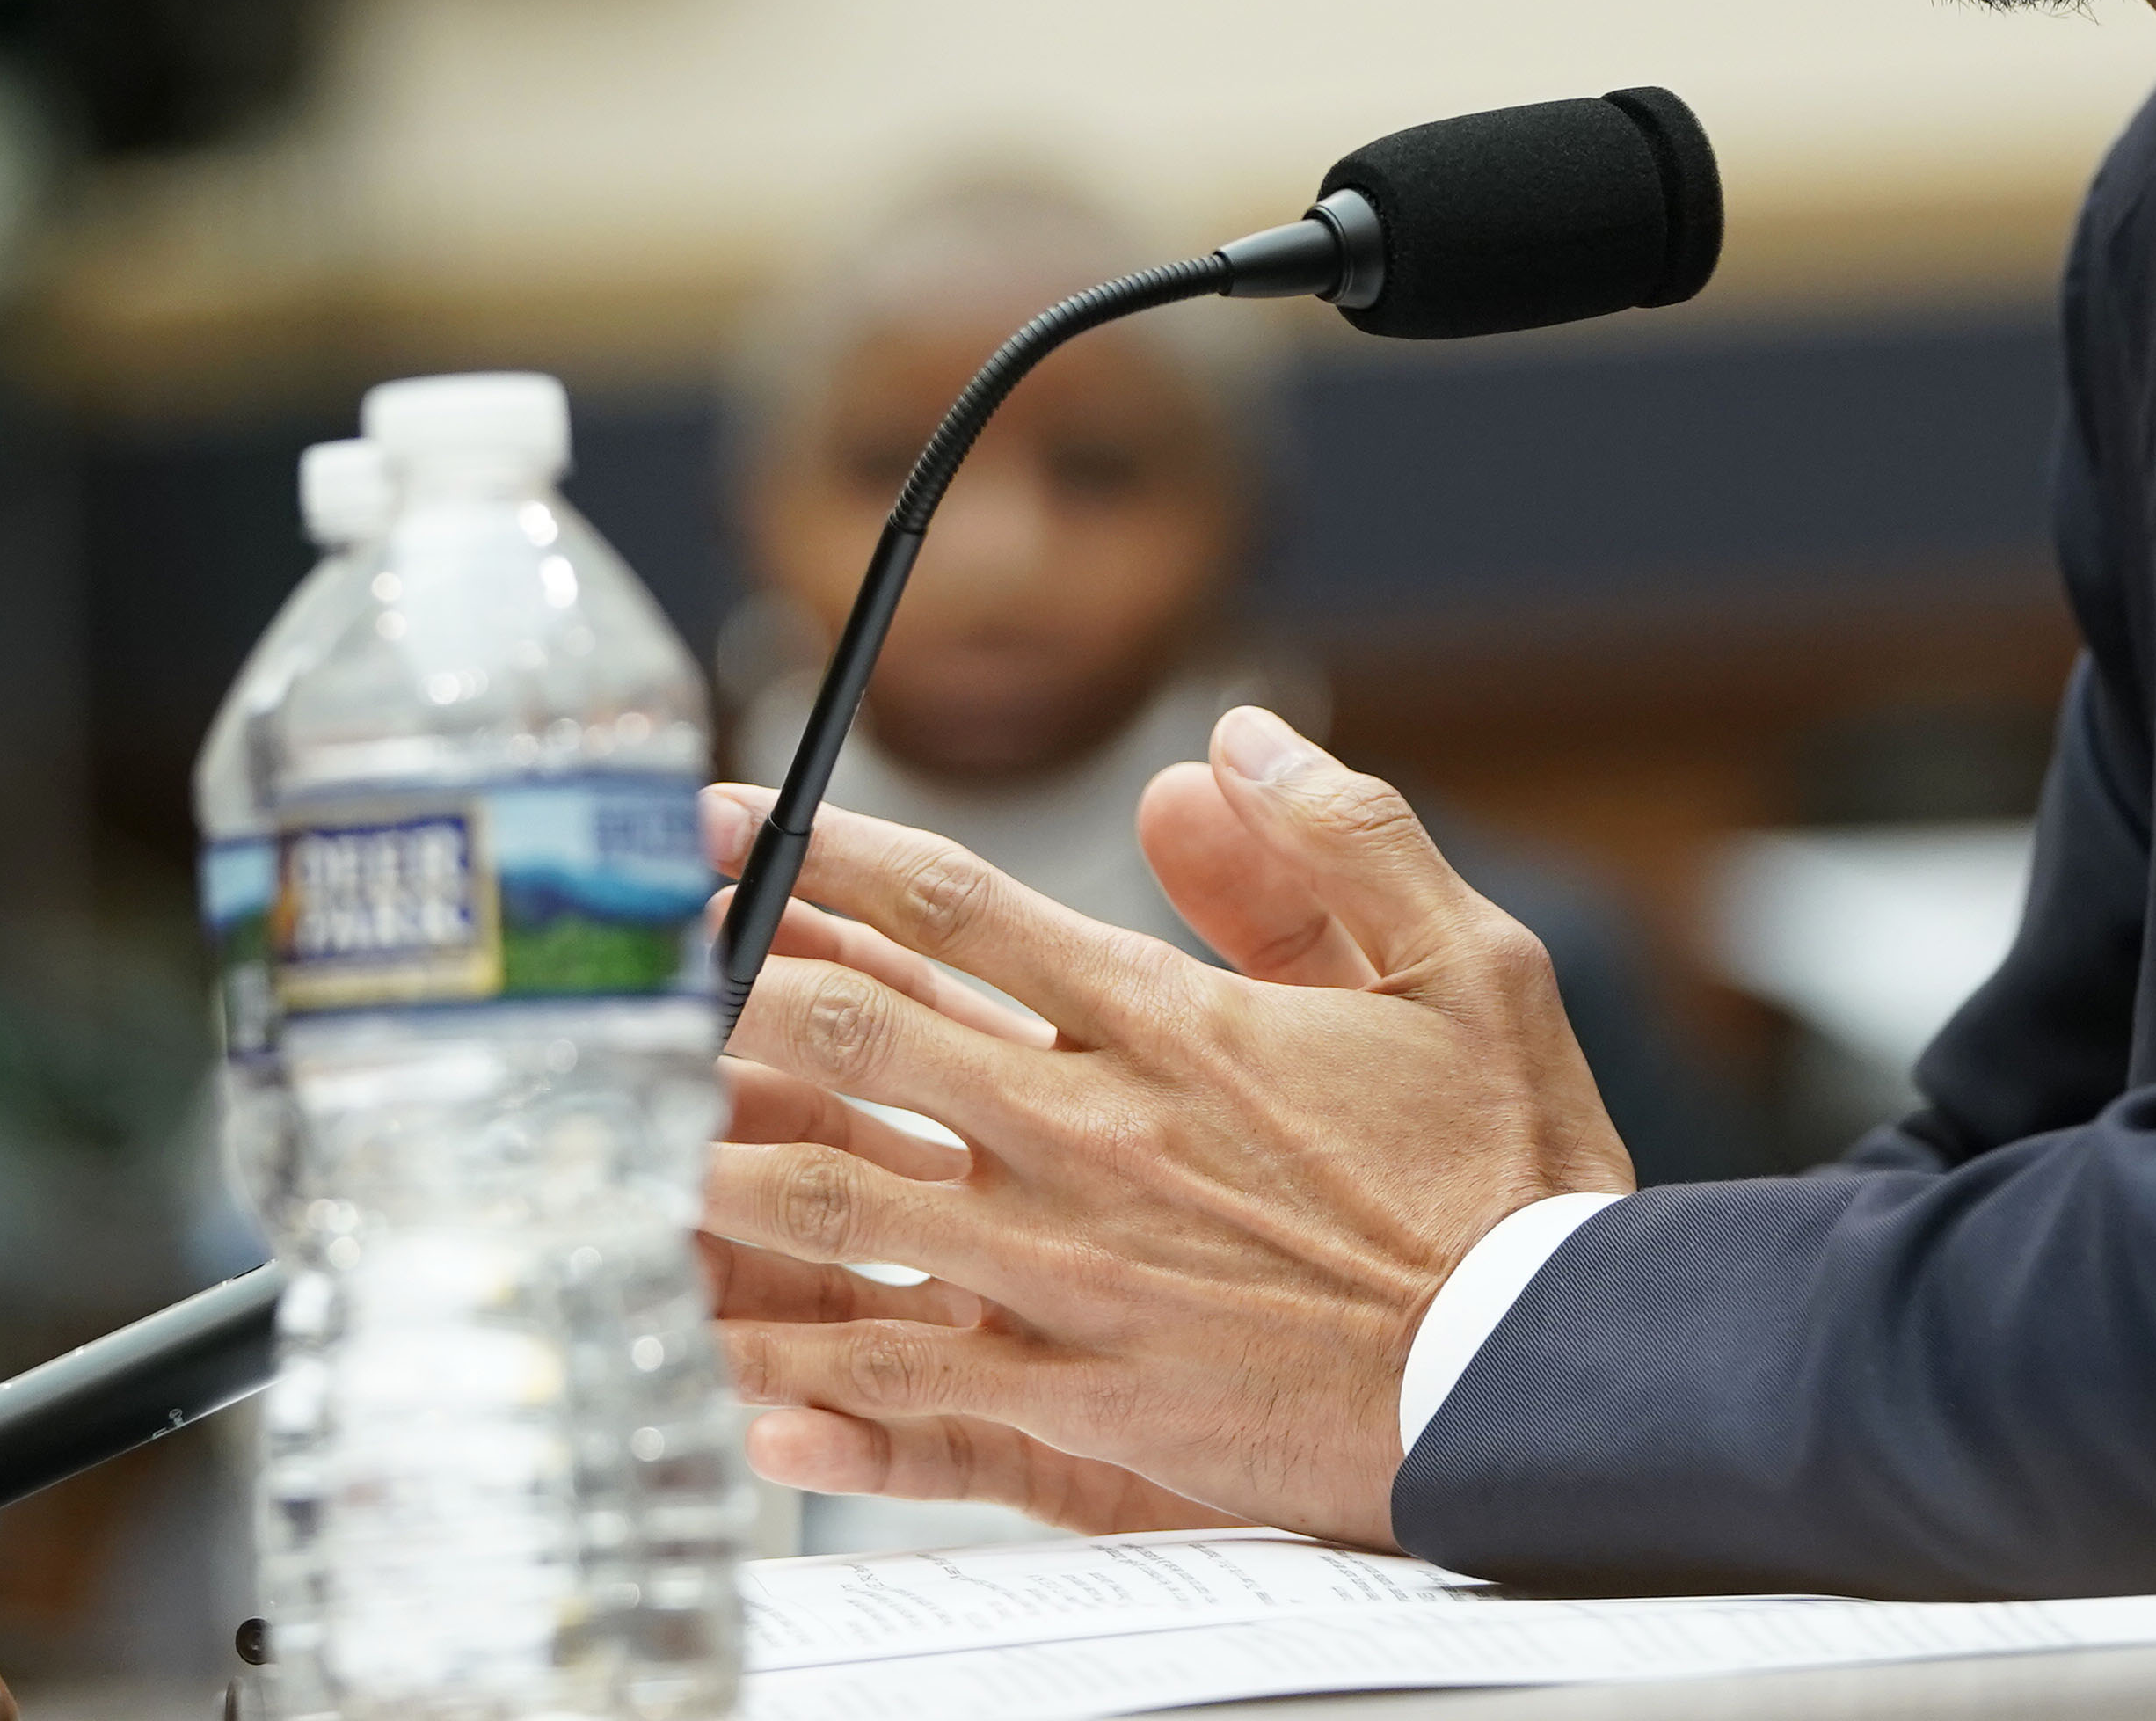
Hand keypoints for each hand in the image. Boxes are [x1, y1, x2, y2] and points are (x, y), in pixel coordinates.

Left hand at [695, 709, 1629, 1547]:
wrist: (1550, 1381)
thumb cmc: (1513, 1183)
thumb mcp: (1466, 965)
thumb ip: (1338, 841)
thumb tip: (1230, 746)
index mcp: (1169, 1026)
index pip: (951, 910)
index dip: (815, 857)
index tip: (715, 826)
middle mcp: (1096, 1141)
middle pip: (858, 1043)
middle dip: (718, 997)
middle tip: (614, 971)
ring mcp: (1078, 1282)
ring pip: (847, 1217)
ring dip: (717, 1180)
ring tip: (606, 1150)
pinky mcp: (1090, 1410)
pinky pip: (913, 1398)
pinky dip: (811, 1389)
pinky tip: (725, 1379)